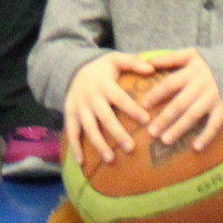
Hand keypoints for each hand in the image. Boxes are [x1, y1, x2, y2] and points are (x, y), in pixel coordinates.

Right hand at [61, 51, 156, 167]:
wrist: (74, 68)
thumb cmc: (102, 68)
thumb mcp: (116, 59)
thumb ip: (134, 62)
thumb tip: (153, 68)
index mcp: (104, 84)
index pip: (120, 98)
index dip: (133, 109)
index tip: (147, 120)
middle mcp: (91, 96)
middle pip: (104, 117)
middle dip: (117, 133)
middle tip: (131, 148)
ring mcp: (79, 107)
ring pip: (89, 128)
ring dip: (99, 144)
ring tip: (111, 159)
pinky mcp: (70, 114)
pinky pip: (72, 132)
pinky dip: (75, 147)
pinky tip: (82, 163)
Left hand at [135, 47, 222, 152]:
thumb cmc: (206, 64)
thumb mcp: (190, 55)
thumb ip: (169, 58)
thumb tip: (146, 61)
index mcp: (191, 70)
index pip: (169, 83)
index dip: (156, 94)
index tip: (142, 106)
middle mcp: (202, 84)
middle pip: (180, 103)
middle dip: (165, 118)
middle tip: (151, 132)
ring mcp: (213, 97)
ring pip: (194, 115)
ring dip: (179, 128)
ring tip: (165, 141)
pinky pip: (215, 124)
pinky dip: (206, 136)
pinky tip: (196, 148)